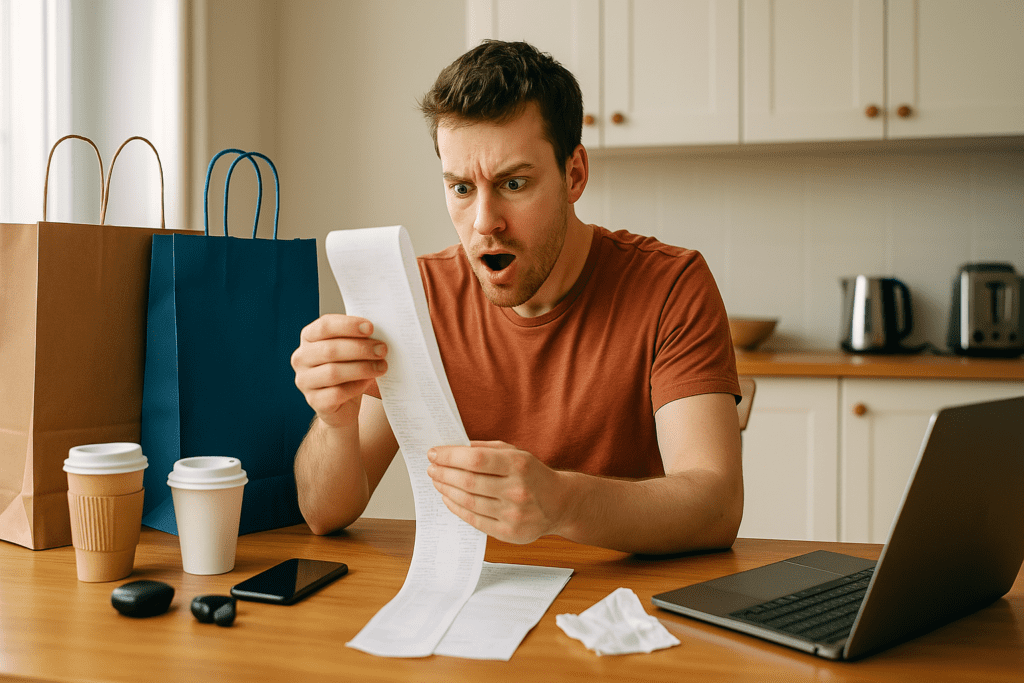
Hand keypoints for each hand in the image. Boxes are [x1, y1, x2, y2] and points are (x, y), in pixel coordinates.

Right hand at [290, 314, 387, 428]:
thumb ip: (358, 339)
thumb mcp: (351, 349)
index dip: (348, 325)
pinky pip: (337, 393)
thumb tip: (378, 334)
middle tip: (382, 349)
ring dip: (362, 368)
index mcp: (309, 338)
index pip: (324, 326)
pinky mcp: (315, 401)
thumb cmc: (348, 369)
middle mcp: (302, 358)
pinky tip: (368, 382)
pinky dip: (356, 386)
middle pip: (330, 349)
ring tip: (382, 366)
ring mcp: (305, 381)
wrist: (343, 402)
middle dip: (360, 348)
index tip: (370, 327)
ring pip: (333, 372)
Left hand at [427, 441, 566, 543]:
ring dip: (446, 490)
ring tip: (437, 481)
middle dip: (444, 473)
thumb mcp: (516, 453)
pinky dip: (456, 507)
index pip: (475, 459)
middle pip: (468, 481)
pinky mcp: (508, 533)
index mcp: (518, 465)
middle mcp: (517, 490)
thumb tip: (454, 449)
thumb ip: (486, 449)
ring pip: (468, 501)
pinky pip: (474, 520)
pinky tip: (448, 498)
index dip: (450, 456)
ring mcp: (513, 514)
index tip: (434, 454)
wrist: (560, 503)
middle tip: (432, 468)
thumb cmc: (533, 475)